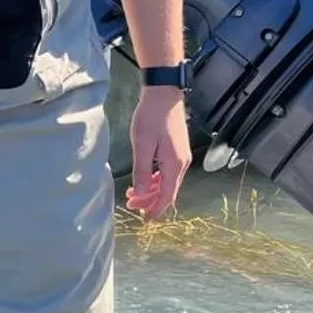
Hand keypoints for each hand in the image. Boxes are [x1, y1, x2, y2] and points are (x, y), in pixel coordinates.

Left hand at [125, 85, 190, 217]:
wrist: (164, 94)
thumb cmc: (151, 117)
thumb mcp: (142, 145)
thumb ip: (142, 171)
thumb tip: (140, 193)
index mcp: (174, 164)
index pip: (167, 196)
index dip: (155, 209)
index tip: (144, 219)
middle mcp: (182, 163)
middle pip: (168, 191)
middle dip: (150, 201)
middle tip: (131, 205)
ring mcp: (181, 156)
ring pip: (167, 182)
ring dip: (151, 190)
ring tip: (133, 193)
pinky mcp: (177, 150)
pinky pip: (167, 172)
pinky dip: (155, 179)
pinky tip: (144, 179)